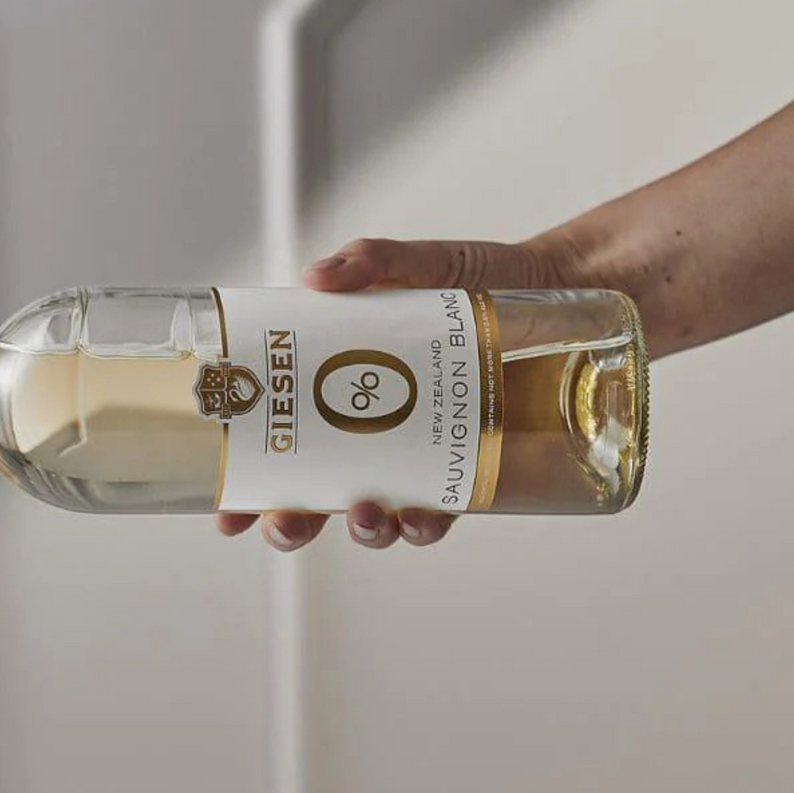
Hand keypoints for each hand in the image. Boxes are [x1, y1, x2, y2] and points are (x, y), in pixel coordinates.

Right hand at [219, 232, 585, 551]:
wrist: (569, 291)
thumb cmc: (484, 278)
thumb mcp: (422, 264)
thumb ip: (372, 263)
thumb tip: (316, 277)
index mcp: (337, 390)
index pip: (277, 445)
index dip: (246, 487)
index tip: (224, 511)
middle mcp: (371, 435)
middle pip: (313, 497)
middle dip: (290, 523)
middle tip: (282, 523)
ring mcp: (419, 459)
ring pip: (374, 516)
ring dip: (361, 529)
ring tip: (364, 514)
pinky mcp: (471, 471)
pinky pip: (439, 514)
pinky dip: (424, 524)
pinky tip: (422, 517)